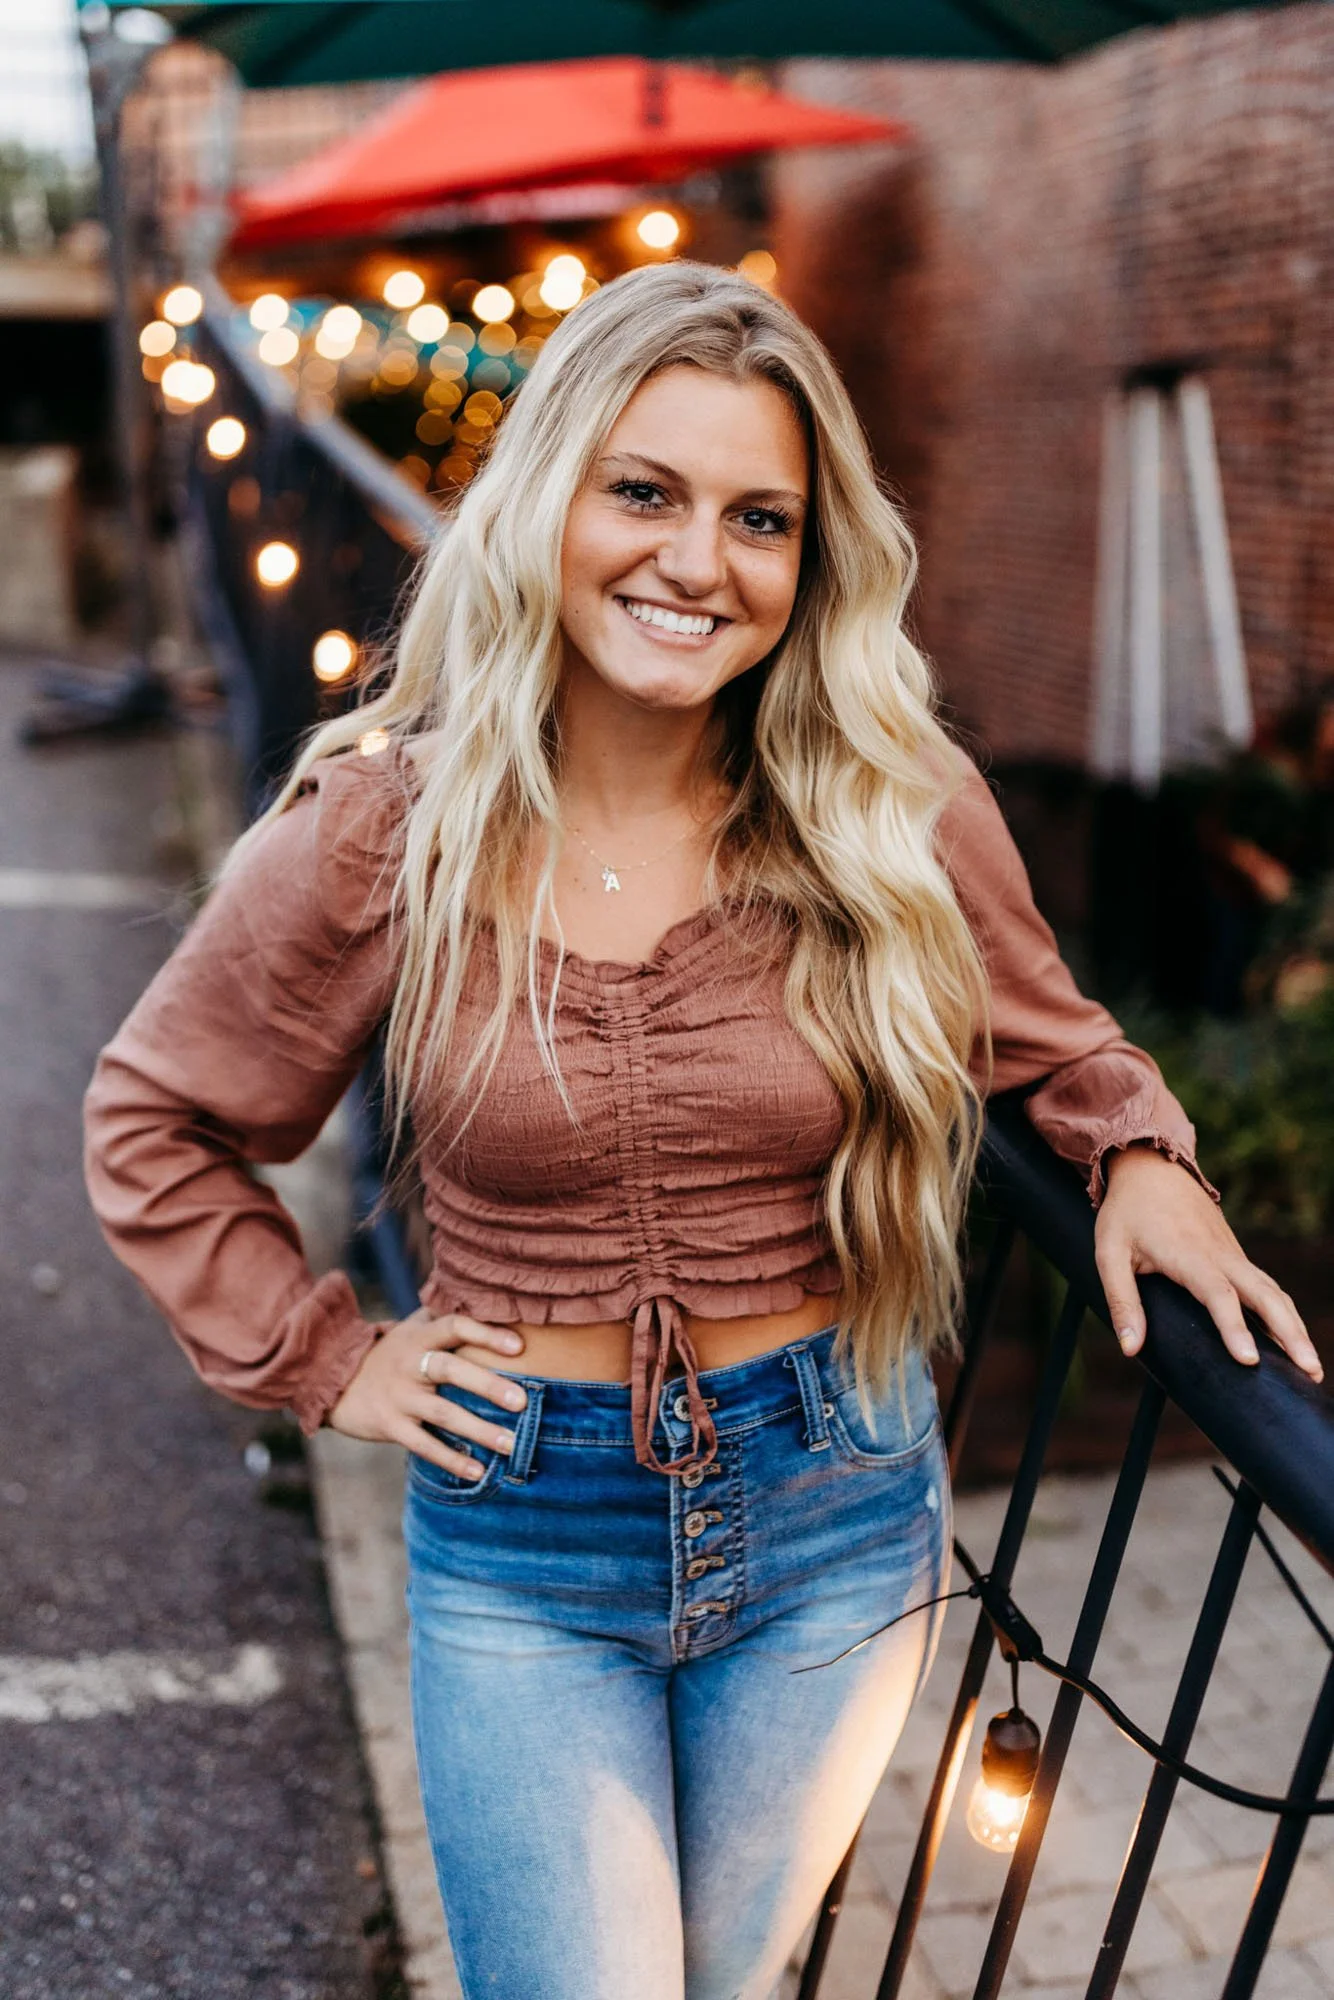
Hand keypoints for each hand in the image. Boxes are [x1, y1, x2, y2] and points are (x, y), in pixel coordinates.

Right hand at [327, 1308, 527, 1479]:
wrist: (332, 1380)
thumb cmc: (389, 1353)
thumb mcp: (411, 1329)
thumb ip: (443, 1317)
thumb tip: (487, 1300)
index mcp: (419, 1336)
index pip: (454, 1326)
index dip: (485, 1333)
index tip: (518, 1346)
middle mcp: (410, 1364)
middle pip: (450, 1369)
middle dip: (488, 1385)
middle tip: (523, 1402)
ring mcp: (399, 1396)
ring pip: (442, 1412)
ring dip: (479, 1430)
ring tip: (512, 1445)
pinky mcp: (390, 1425)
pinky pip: (424, 1445)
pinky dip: (451, 1459)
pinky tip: (478, 1472)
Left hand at [1095, 1146, 1322, 1382]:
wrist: (1151, 1166)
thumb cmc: (1127, 1212)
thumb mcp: (1109, 1252)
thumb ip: (1121, 1301)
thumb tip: (1131, 1349)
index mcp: (1189, 1255)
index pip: (1219, 1295)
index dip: (1234, 1328)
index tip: (1249, 1361)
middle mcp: (1220, 1255)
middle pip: (1265, 1296)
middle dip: (1290, 1335)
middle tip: (1310, 1372)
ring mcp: (1233, 1254)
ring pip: (1273, 1292)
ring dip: (1295, 1328)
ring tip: (1312, 1368)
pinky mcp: (1235, 1255)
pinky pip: (1266, 1286)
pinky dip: (1284, 1313)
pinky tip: (1293, 1339)